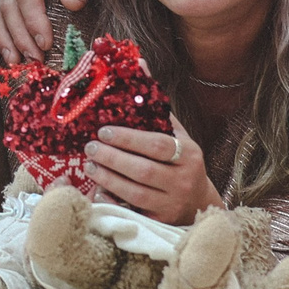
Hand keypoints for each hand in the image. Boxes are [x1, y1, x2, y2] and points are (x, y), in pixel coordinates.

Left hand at [83, 114, 222, 225]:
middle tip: (90, 148)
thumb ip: (158, 107)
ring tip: (90, 166)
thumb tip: (140, 66)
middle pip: (143, 170)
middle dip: (112, 158)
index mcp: (189, 155)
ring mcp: (172, 204)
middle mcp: (183, 180)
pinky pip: (131, 212)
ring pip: (135, 193)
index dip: (128, 138)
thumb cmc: (182, 162)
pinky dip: (112, 201)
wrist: (198, 202)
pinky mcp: (160, 222)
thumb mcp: (178, 136)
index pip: (157, 145)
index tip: (104, 131)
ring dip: (107, 179)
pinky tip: (98, 190)